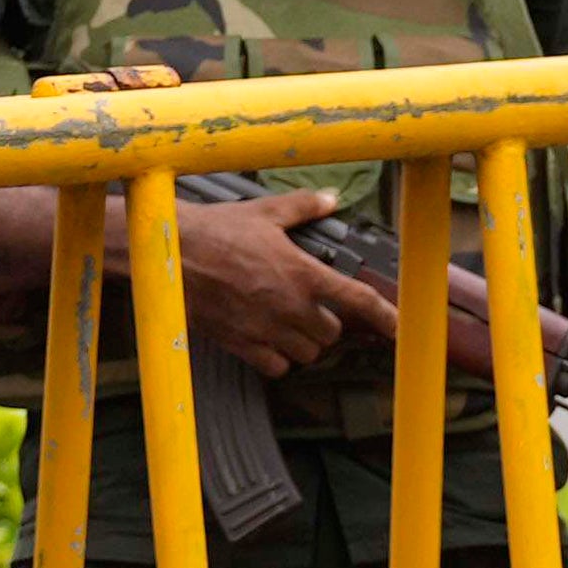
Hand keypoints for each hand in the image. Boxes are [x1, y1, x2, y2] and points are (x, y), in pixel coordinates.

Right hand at [180, 191, 403, 378]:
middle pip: (331, 333)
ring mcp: (267, 329)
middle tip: (312, 309)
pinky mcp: (243, 345)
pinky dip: (278, 359)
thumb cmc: (215, 232)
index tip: (396, 327)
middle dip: (327, 323)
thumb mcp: (265, 213)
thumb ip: (304, 208)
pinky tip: (268, 341)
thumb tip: (329, 200)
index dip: (384, 316)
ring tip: (290, 325)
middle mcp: (290, 306)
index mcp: (303, 273)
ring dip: (305, 343)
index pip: (358, 301)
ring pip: (307, 353)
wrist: (172, 256)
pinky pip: (276, 366)